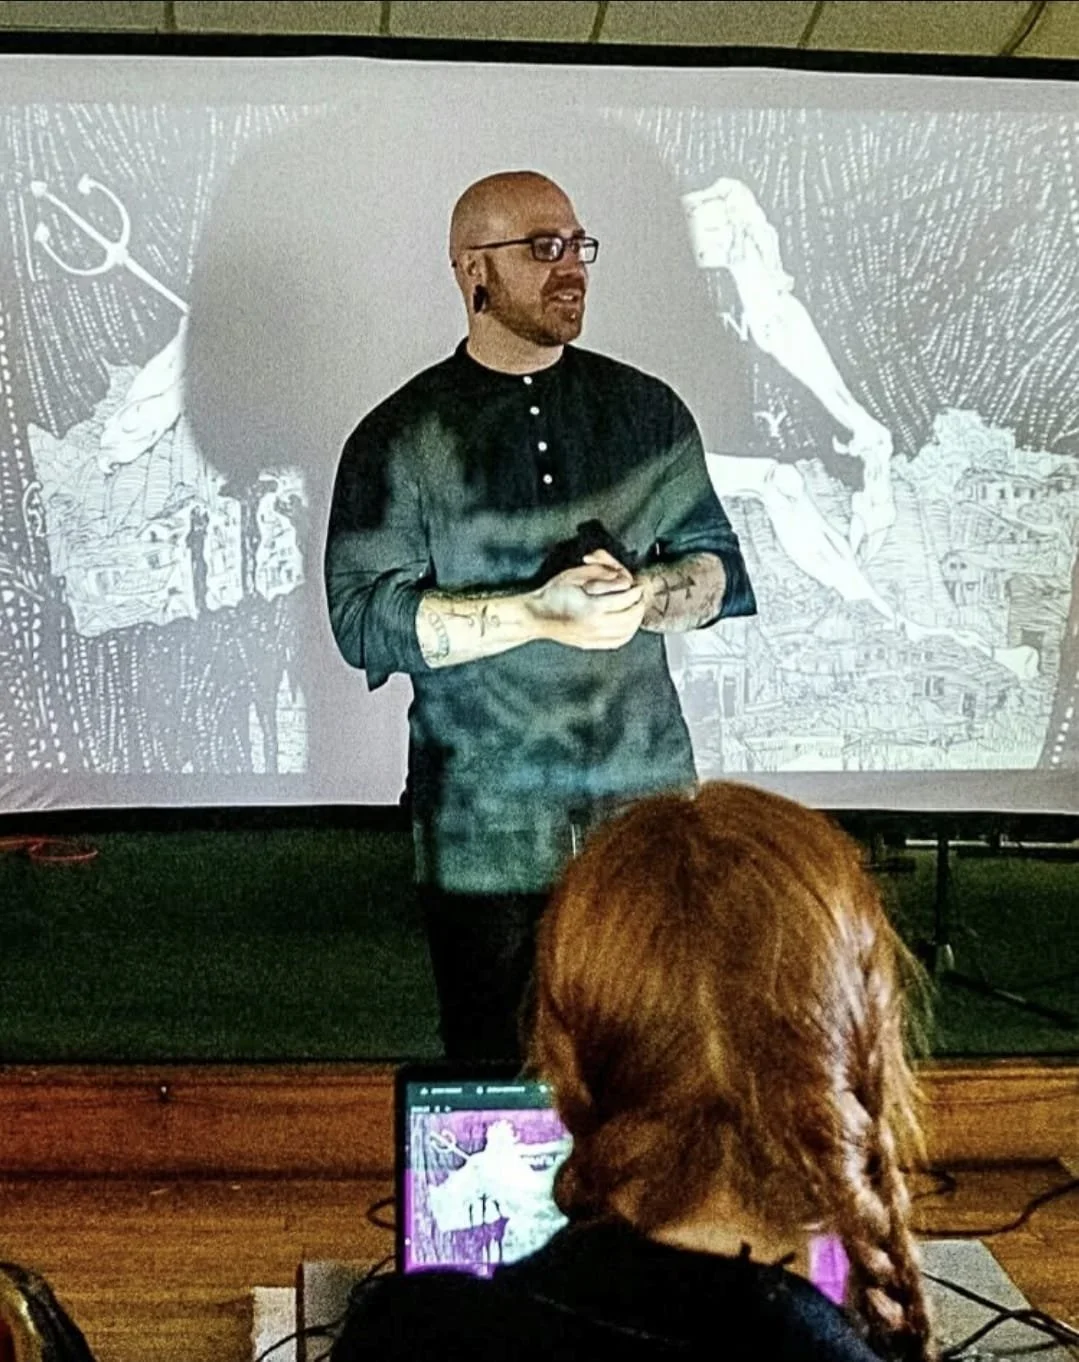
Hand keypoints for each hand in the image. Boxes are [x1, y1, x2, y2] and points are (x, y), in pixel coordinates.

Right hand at [526, 554, 644, 649]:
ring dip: (636, 619)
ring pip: (627, 632)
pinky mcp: (591, 644)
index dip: (636, 591)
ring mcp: (594, 638)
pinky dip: (627, 634)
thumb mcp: (574, 575)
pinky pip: (618, 642)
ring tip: (636, 608)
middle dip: (639, 604)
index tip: (638, 585)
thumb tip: (620, 577)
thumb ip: (600, 573)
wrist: (535, 616)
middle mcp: (596, 627)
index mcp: (593, 608)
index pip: (626, 600)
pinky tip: (628, 626)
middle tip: (639, 596)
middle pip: (631, 617)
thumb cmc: (551, 595)